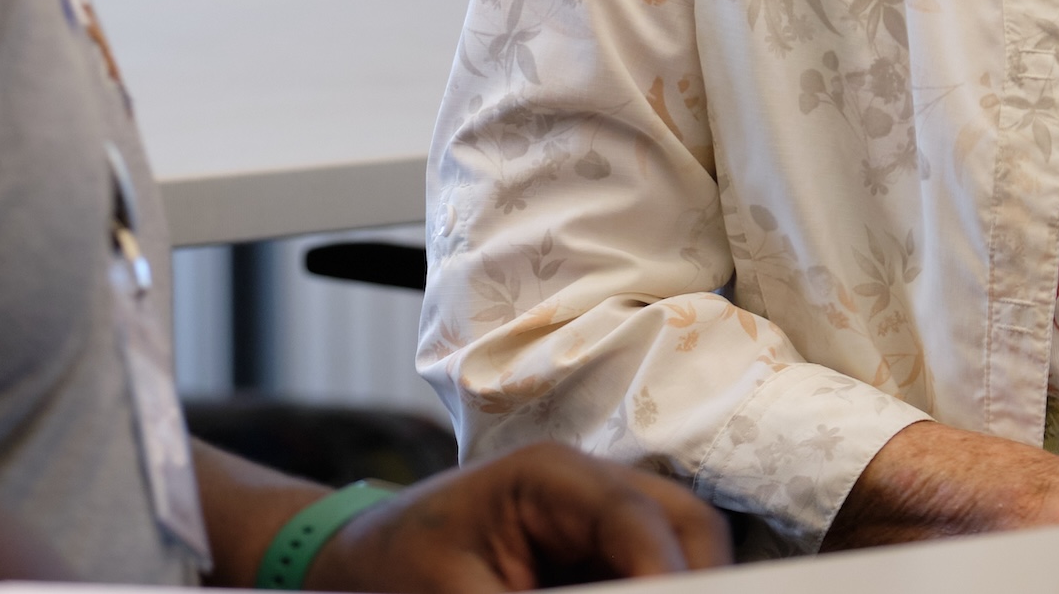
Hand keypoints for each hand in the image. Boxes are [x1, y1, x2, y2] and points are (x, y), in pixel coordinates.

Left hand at [308, 442, 730, 591]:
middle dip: (697, 577)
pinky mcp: (595, 554)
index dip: (666, 573)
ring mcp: (597, 519)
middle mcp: (588, 487)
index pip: (638, 518)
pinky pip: (645, 570)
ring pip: (679, 549)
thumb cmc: (393, 564)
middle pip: (684, 526)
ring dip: (678, 581)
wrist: (361, 561)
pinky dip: (647, 586)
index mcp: (550, 475)